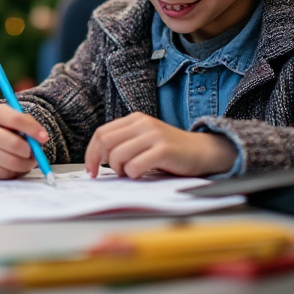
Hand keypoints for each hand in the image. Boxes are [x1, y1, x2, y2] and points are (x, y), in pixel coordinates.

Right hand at [0, 103, 48, 179]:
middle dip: (30, 151)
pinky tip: (14, 165)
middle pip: (13, 144)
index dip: (33, 130)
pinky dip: (15, 172)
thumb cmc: (5, 126)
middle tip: (34, 153)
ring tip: (27, 159)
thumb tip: (41, 138)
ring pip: (12, 162)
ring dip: (26, 163)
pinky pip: (6, 174)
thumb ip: (29, 124)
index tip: (44, 138)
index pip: (15, 119)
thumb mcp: (16, 117)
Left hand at [84, 112, 237, 178]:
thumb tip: (97, 158)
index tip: (91, 169)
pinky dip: (133, 174)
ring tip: (129, 173)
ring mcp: (153, 135)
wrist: (202, 151)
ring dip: (119, 170)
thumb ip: (124, 142)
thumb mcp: (144, 139)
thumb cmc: (170, 150)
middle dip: (102, 162)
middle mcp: (142, 124)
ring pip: (118, 155)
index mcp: (135, 119)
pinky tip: (140, 174)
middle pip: (106, 142)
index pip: (101, 133)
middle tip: (110, 173)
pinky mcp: (163, 150)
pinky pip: (135, 166)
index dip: (91, 153)